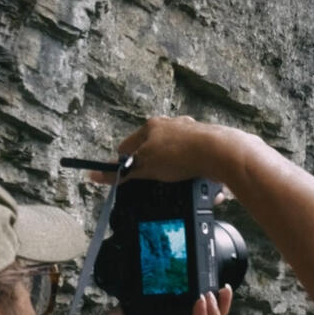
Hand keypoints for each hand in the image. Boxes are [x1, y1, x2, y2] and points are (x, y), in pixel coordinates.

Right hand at [88, 116, 252, 188]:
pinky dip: (196, 178)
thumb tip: (93, 174)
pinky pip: (197, 164)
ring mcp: (191, 135)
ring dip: (177, 176)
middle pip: (154, 151)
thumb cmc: (181, 154)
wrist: (220, 153)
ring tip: (180, 187)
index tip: (126, 178)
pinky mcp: (208, 146)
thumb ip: (120, 173)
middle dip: (154, 170)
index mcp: (152, 126)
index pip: (129, 145)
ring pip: (177, 158)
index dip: (125, 164)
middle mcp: (172, 126)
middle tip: (155, 185)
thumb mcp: (144, 167)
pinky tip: (199, 188)